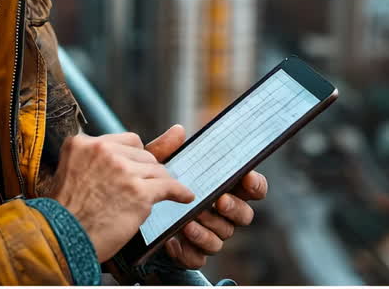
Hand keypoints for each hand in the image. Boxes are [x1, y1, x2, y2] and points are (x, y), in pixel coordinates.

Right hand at [43, 132, 194, 261]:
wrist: (60, 240)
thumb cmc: (66, 212)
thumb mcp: (72, 172)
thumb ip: (101, 156)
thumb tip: (158, 133)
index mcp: (82, 143)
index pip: (126, 141)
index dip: (132, 158)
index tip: (134, 170)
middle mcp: (103, 151)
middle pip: (142, 153)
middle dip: (144, 171)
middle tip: (139, 189)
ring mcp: (122, 170)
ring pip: (156, 169)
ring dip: (158, 183)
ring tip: (158, 194)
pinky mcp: (138, 192)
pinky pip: (169, 186)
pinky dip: (179, 192)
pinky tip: (184, 196)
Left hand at [145, 124, 268, 269]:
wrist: (132, 211)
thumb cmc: (154, 185)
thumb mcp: (155, 165)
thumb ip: (166, 150)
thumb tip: (178, 131)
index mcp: (223, 188)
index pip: (253, 188)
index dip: (255, 184)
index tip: (246, 177)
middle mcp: (222, 213)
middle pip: (245, 216)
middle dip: (234, 209)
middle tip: (219, 201)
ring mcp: (210, 234)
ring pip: (222, 237)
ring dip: (207, 230)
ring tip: (187, 223)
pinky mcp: (193, 253)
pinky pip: (198, 258)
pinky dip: (188, 250)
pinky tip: (174, 242)